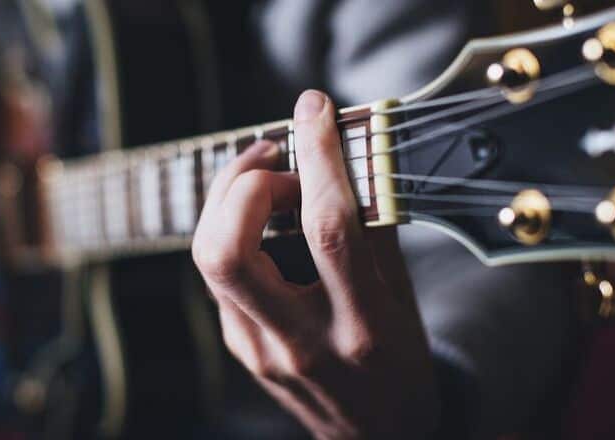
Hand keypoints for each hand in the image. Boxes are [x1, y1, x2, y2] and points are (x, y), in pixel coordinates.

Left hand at [192, 90, 438, 438]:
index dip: (319, 159)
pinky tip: (262, 218)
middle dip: (244, 184)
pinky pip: (218, 271)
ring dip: (229, 199)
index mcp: (360, 329)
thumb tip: (349, 158)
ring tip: (267, 178)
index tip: (314, 110)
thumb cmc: (398, 366)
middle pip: (230, 249)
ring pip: (210, 257)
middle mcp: (299, 343)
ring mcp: (259, 350)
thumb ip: (375, 230)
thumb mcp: (404, 301)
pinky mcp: (239, 347)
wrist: (375, 436)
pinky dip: (234, 227)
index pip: (328, 229)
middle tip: (277, 159)